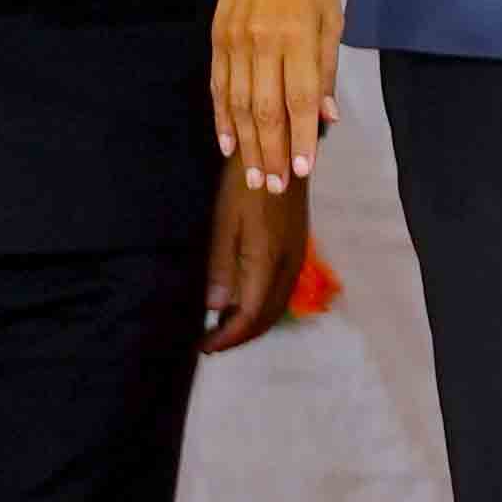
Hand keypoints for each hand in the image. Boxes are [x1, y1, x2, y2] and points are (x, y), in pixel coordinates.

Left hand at [203, 173, 310, 353]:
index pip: (251, 314)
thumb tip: (216, 307)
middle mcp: (289, 265)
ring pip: (278, 304)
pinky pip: (283, 289)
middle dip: (241, 336)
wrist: (281, 155)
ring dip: (253, 323)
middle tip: (210, 344)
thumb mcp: (224, 224)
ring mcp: (296, 257)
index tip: (204, 347)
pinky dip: (263, 306)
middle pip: (269, 315)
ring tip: (223, 327)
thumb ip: (222, 267)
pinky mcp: (297, 248)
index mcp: (268, 260)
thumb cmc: (245, 186)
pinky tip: (243, 301)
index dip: (228, 337)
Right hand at [212, 0, 341, 193]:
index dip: (302, 139)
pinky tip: (229, 145)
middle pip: (265, 110)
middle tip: (277, 186)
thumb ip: (326, 68)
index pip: (300, 100)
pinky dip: (222, 119)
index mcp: (296, 37)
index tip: (306, 171)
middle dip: (273, 152)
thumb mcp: (332, 17)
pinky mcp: (216, 39)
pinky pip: (218, 87)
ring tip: (256, 175)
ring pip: (237, 105)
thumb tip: (326, 117)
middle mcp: (262, 42)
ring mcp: (234, 42)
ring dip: (247, 145)